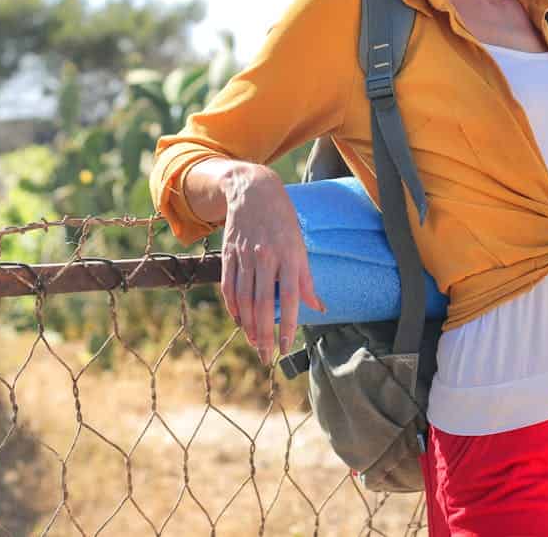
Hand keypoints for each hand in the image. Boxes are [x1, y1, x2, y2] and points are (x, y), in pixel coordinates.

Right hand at [220, 165, 325, 365]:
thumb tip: (319, 308)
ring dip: (248, 326)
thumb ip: (307, 279)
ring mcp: (245, 256)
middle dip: (265, 335)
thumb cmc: (283, 220)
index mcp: (289, 255)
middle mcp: (266, 257)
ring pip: (244, 299)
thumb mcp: (300, 245)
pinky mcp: (229, 254)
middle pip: (264, 304)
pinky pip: (228, 287)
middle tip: (267, 357)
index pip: (290, 298)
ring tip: (255, 344)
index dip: (288, 325)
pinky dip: (233, 307)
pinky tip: (240, 321)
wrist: (252, 190)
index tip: (286, 347)